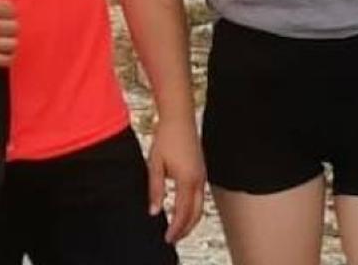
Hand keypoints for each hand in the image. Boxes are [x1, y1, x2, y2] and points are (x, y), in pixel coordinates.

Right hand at [0, 0, 17, 65]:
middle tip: (3, 23)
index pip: (12, 10)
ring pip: (11, 44)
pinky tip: (3, 49)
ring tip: (4, 37)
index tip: (2, 11)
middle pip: (14, 28)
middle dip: (10, 24)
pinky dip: (7, 56)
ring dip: (10, 39)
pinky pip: (2, 60)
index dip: (9, 9)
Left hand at [146, 115, 205, 242]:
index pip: (183, 212)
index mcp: (187, 179)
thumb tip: (154, 210)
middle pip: (196, 214)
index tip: (168, 237)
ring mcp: (202, 176)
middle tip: (173, 238)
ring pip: (200, 206)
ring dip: (190, 220)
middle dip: (185, 229)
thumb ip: (155, 189)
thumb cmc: (166, 137)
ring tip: (178, 229)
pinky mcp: (202, 171)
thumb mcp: (155, 164)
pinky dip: (193, 209)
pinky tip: (184, 211)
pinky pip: (200, 197)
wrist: (179, 119)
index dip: (176, 228)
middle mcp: (198, 180)